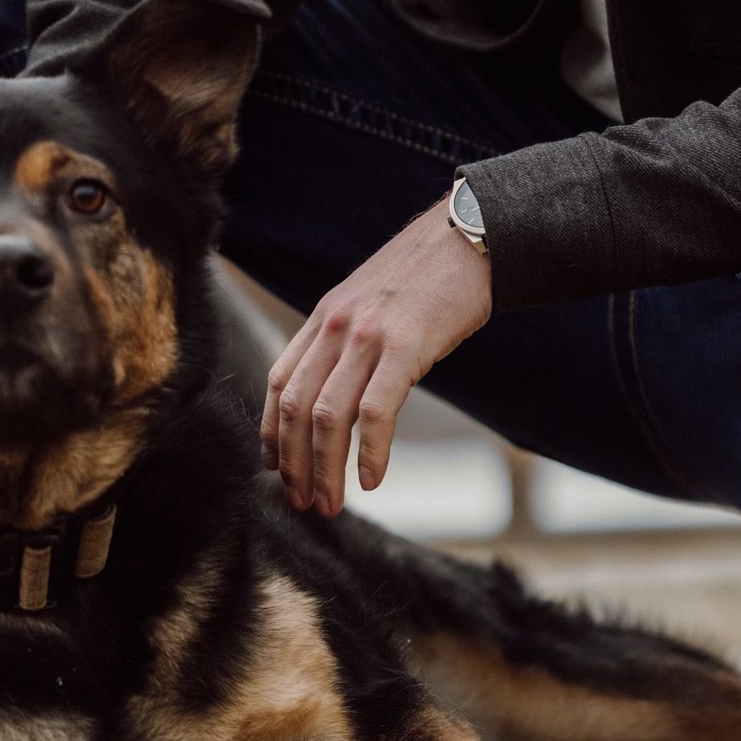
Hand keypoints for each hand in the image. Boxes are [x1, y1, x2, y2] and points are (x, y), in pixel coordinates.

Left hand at [260, 199, 492, 517]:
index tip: (274, 470)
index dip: (271, 432)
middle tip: (302, 503)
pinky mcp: (406, 346)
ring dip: (324, 468)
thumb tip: (337, 390)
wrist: (469, 237)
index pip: (278, 382)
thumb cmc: (426, 276)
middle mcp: (335, 326)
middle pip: (295, 407)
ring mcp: (368, 336)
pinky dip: (370, 452)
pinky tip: (372, 479)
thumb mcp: (368, 302)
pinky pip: (376, 411)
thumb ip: (346, 339)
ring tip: (330, 503)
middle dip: (293, 464)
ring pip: (327, 416)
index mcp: (323, 318)